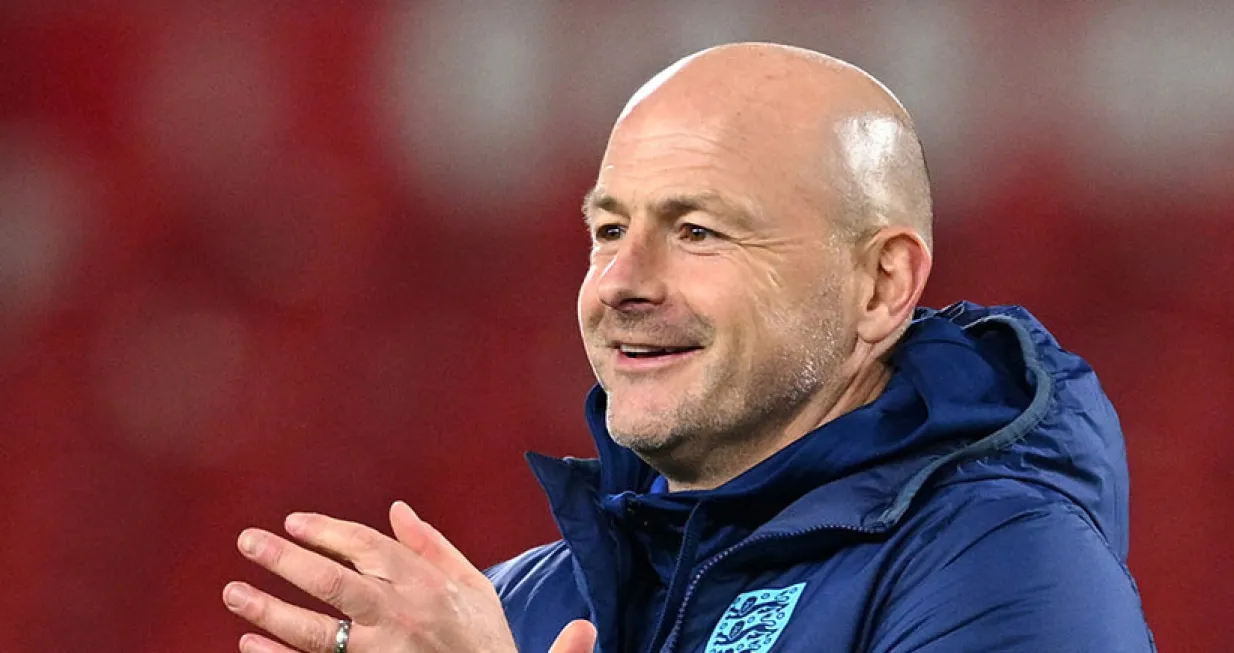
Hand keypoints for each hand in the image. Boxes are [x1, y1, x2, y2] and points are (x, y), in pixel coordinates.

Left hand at [223, 502, 596, 652]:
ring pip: (316, 632)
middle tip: (248, 542)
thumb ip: (432, 545)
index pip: (366, 547)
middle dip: (287, 561)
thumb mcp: (472, 584)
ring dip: (270, 611)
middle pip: (334, 584)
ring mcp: (381, 652)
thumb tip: (397, 509)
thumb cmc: (483, 637)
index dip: (326, 531)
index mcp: (423, 583)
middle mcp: (399, 616)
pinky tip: (250, 642)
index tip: (292, 522)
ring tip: (234, 593)